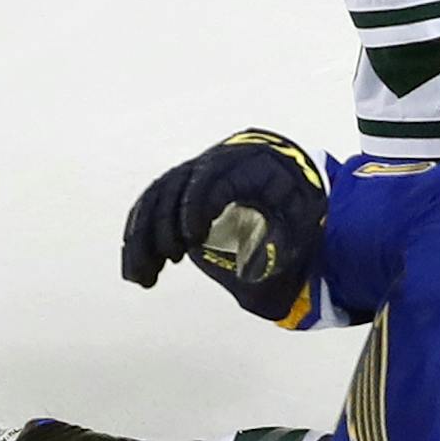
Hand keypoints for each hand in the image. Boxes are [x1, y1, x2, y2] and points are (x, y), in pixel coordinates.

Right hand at [122, 128, 325, 319]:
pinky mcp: (180, 187)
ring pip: (154, 200)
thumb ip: (282, 236)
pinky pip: (150, 207)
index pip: (209, 181)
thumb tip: (259, 265)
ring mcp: (192, 173)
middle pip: (172, 190)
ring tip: (143, 277)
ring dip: (142, 239)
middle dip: (162, 228)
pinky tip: (139, 267)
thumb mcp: (300, 213)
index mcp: (243, 163)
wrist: (286, 170)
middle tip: (165, 263)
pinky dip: (140, 236)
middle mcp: (210, 163)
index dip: (196, 207)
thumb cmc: (295, 195)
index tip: (191, 239)